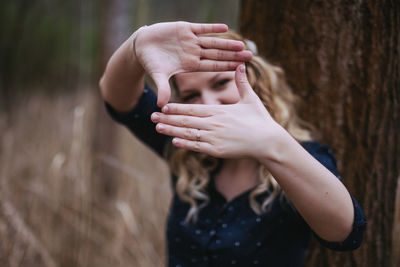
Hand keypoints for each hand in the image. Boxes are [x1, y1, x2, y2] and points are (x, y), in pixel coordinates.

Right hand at [135, 22, 252, 106]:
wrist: (142, 45)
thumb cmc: (152, 62)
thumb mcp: (158, 75)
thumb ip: (162, 88)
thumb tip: (161, 105)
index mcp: (191, 65)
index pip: (212, 66)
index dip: (226, 66)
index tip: (241, 67)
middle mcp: (194, 53)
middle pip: (217, 54)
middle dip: (233, 55)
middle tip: (250, 56)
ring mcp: (191, 40)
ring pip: (212, 42)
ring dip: (227, 43)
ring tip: (242, 44)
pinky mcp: (185, 28)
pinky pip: (201, 28)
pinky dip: (211, 28)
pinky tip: (224, 28)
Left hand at [150, 65, 283, 158]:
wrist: (268, 141)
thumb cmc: (260, 120)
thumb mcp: (251, 99)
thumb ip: (242, 83)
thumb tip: (241, 65)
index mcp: (219, 111)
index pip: (193, 108)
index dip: (177, 107)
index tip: (164, 106)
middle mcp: (214, 124)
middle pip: (186, 120)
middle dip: (168, 118)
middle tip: (152, 116)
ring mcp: (214, 138)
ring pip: (188, 133)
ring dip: (171, 130)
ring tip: (157, 127)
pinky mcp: (217, 150)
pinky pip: (197, 147)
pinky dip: (185, 144)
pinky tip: (174, 141)